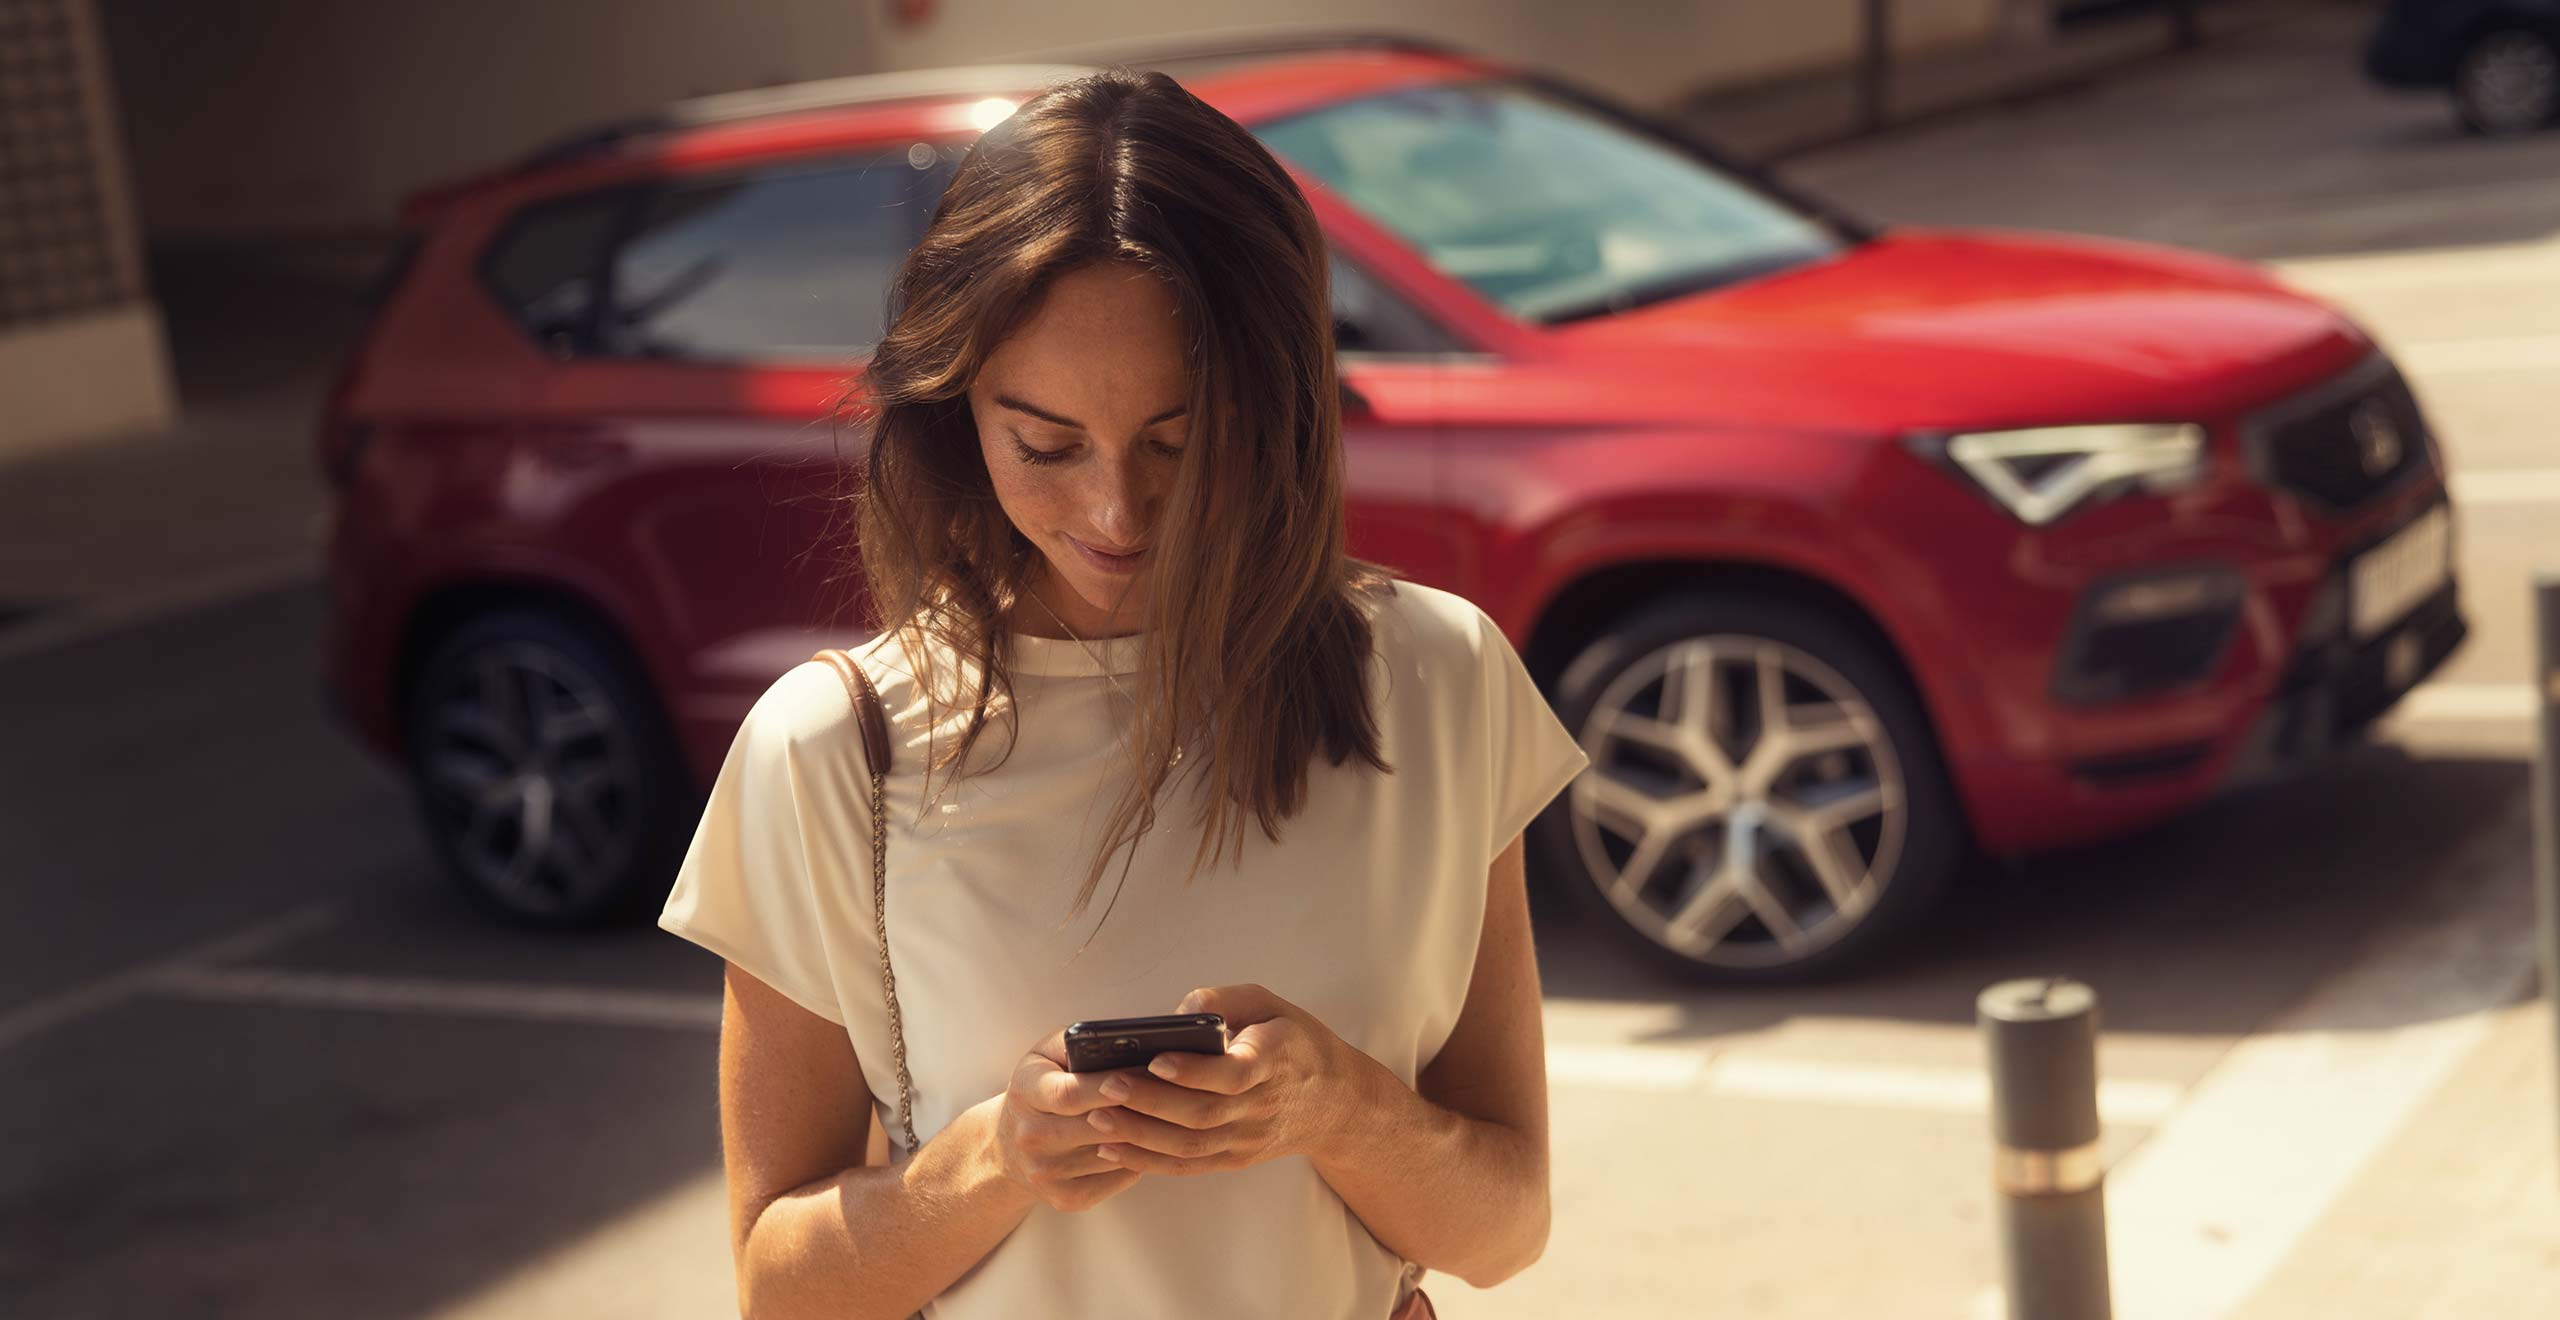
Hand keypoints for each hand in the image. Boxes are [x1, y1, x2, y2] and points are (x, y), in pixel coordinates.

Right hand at [990, 1024, 1152, 1211]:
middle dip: (1140, 1109)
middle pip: (1100, 1126)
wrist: (1009, 1146)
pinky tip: (1143, 1143)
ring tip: (1165, 1116)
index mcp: (1025, 1091)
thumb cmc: (1041, 1087)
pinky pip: (1118, 1179)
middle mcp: (1030, 1135)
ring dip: (1145, 1135)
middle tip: (1174, 1093)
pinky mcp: (1065, 1198)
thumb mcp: (1047, 1054)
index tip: (1147, 1072)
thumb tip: (1129, 1042)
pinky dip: (1137, 1160)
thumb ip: (1080, 1042)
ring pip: (1116, 1153)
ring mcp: (1046, 1172)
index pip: (1071, 1092)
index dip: (1111, 1085)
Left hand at [1081, 983, 1369, 1176]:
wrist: (1335, 1102)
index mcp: (1274, 1061)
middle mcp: (1262, 1106)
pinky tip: (1112, 1148)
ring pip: (1190, 1145)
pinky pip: (1188, 1166)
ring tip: (1098, 1115)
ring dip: (1141, 1134)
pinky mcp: (1236, 1159)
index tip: (1156, 1058)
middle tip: (1107, 1084)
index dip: (1194, 1071)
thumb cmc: (1293, 1041)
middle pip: (1202, 1113)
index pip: (1234, 1074)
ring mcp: (1248, 1139)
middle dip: (1150, 1101)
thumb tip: (1180, 1013)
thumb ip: (1226, 1000)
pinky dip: (1148, 1161)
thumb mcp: (1270, 1004)